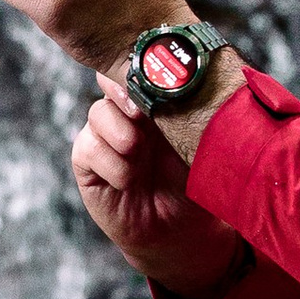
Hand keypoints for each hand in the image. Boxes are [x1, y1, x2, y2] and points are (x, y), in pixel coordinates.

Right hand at [72, 87, 247, 298]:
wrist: (182, 233)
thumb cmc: (198, 186)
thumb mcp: (206, 147)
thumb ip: (202, 118)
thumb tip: (211, 89)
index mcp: (158, 101)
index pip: (139, 67)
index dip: (142, 66)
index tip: (156, 76)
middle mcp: (128, 114)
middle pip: (110, 80)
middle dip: (124, 92)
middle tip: (140, 112)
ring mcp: (106, 136)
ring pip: (98, 113)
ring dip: (120, 132)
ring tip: (136, 152)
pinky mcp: (89, 163)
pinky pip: (88, 148)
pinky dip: (110, 163)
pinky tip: (128, 180)